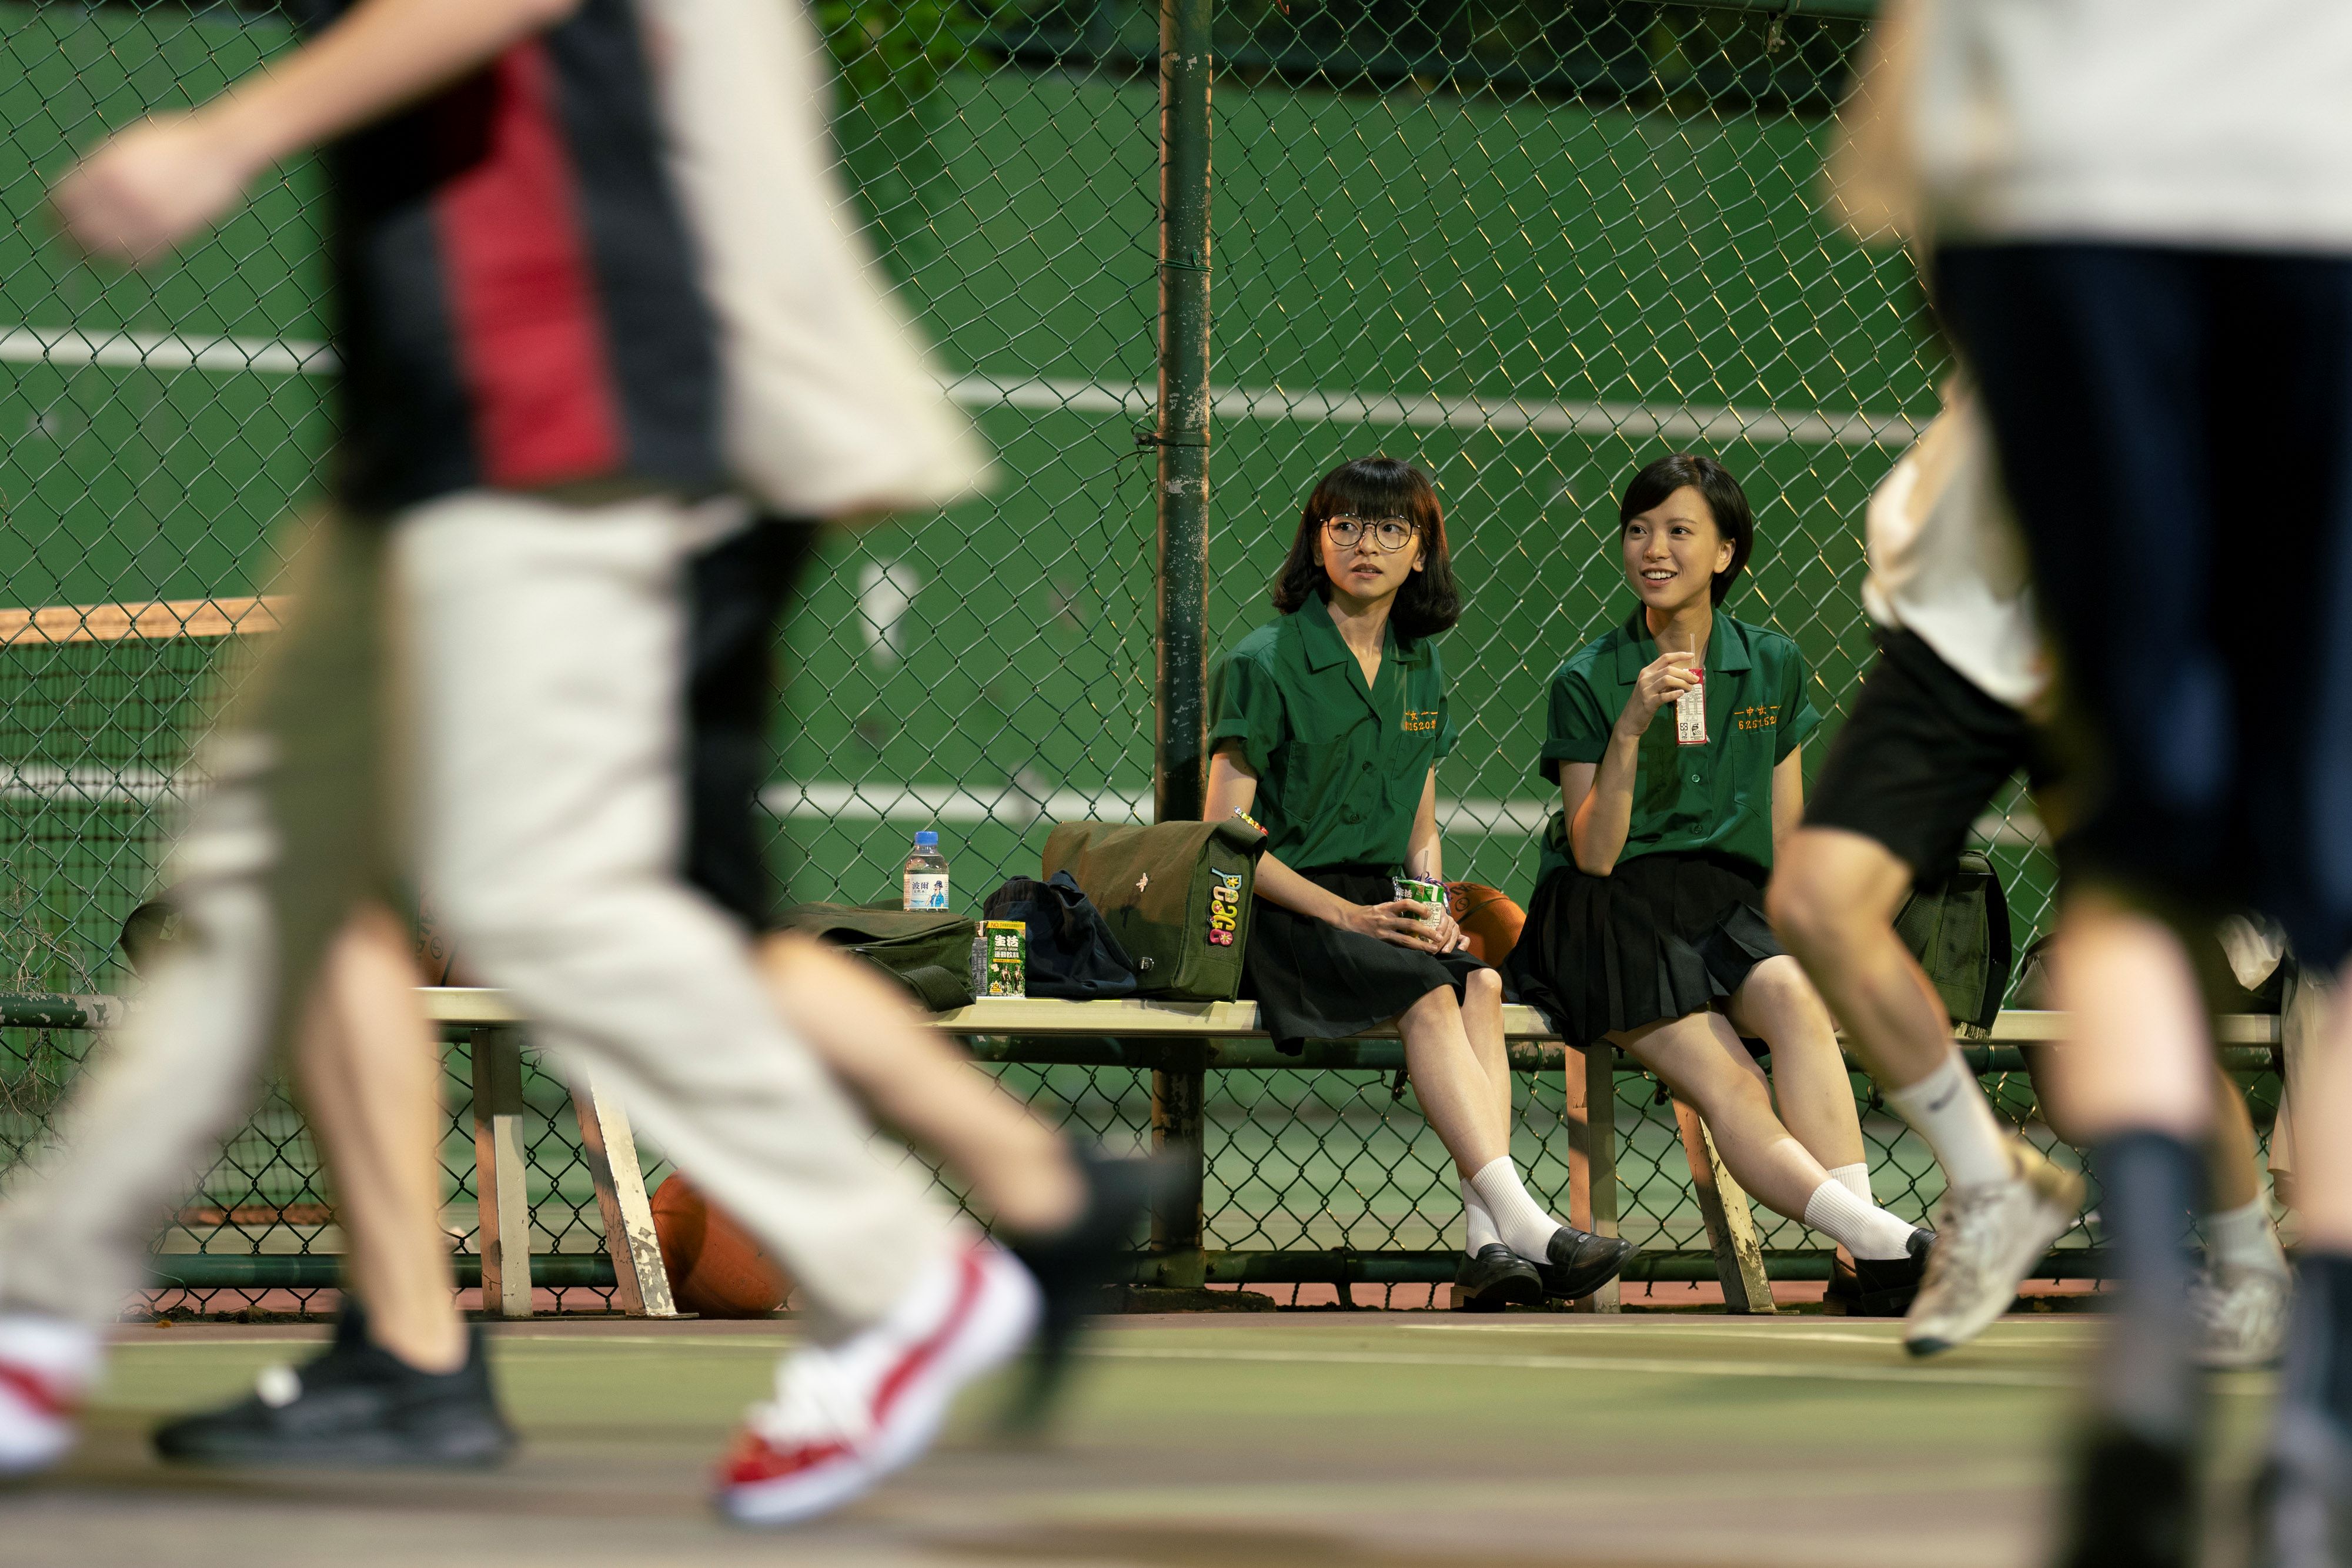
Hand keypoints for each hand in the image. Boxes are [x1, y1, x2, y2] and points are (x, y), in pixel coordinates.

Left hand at [51, 114, 263, 264]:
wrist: (219, 151)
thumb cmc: (172, 144)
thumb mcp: (124, 150)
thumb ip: (98, 173)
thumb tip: (73, 198)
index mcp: (106, 173)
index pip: (63, 204)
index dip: (55, 215)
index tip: (55, 220)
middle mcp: (124, 198)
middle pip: (80, 231)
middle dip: (70, 239)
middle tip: (68, 243)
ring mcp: (149, 218)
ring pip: (107, 250)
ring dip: (97, 253)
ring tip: (93, 253)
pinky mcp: (172, 234)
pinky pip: (139, 257)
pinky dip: (129, 258)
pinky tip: (127, 252)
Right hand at [1337, 898, 1445, 952]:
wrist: (1347, 920)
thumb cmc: (1367, 913)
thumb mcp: (1381, 907)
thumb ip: (1395, 910)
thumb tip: (1415, 912)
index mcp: (1387, 907)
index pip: (1406, 904)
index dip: (1420, 908)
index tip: (1429, 914)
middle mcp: (1386, 919)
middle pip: (1410, 924)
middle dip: (1427, 931)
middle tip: (1439, 937)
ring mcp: (1382, 932)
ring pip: (1405, 940)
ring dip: (1421, 945)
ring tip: (1433, 949)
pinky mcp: (1379, 942)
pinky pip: (1396, 947)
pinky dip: (1408, 951)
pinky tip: (1417, 955)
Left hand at [1424, 904, 1469, 953]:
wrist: (1431, 917)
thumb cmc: (1424, 920)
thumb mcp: (1421, 917)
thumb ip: (1420, 919)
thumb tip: (1414, 926)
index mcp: (1440, 912)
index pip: (1443, 919)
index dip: (1440, 928)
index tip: (1435, 936)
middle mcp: (1448, 919)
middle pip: (1447, 930)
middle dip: (1441, 941)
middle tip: (1435, 949)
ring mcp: (1454, 926)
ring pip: (1454, 935)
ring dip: (1449, 944)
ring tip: (1444, 951)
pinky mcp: (1458, 934)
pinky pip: (1464, 939)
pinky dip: (1464, 944)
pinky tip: (1460, 949)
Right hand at [1619, 647, 1702, 733]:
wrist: (1630, 720)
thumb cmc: (1642, 703)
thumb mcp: (1650, 688)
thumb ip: (1663, 681)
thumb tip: (1683, 678)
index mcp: (1646, 672)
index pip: (1664, 658)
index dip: (1679, 655)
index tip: (1691, 655)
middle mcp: (1645, 678)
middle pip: (1669, 669)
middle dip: (1685, 674)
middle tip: (1695, 680)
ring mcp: (1646, 690)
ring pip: (1667, 679)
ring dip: (1682, 683)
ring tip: (1690, 688)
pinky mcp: (1648, 703)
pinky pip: (1664, 696)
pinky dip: (1674, 694)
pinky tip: (1681, 694)